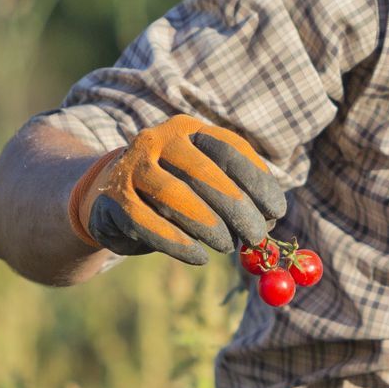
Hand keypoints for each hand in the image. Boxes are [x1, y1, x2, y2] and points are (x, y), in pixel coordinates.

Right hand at [67, 114, 286, 264]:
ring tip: (227, 246)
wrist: (111, 195)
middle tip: (257, 236)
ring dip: (207, 225)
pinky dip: (176, 243)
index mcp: (187, 130)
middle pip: (202, 172)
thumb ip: (236, 192)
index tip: (277, 211)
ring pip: (173, 195)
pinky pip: (146, 223)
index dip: (256, 181)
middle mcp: (156, 140)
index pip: (228, 149)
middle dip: (235, 207)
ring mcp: (131, 168)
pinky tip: (199, 257)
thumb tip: (270, 218)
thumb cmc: (173, 189)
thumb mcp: (205, 182)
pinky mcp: (112, 199)